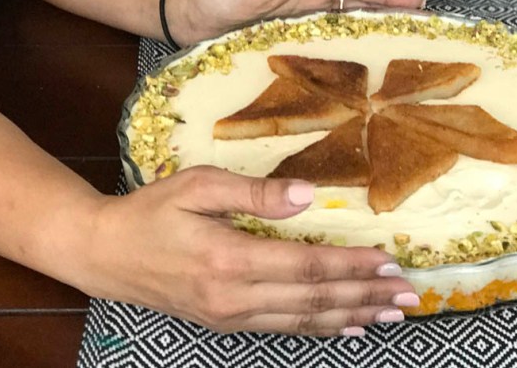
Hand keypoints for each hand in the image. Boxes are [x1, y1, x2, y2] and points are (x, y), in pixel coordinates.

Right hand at [86, 166, 419, 335]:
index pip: (306, 267)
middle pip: (314, 300)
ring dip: (352, 316)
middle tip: (410, 295)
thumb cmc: (153, 210)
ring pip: (304, 321)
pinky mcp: (225, 324)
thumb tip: (309, 196)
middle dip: (366, 296)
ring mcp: (231, 317)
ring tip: (391, 315)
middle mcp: (235, 297)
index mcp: (230, 258)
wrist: (106, 253)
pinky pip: (283, 329)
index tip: (391, 260)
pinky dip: (320, 329)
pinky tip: (346, 328)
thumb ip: (255, 193)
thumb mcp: (198, 185)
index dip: (352, 266)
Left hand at [174, 0, 423, 42]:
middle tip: (424, 27)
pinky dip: (346, 51)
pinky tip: (362, 65)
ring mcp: (299, 24)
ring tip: (404, 45)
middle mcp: (308, 2)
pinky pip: (325, 46)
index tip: (417, 3)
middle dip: (389, 12)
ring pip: (345, 26)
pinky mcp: (288, 44)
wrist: (189, 19)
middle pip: (356, 7)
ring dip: (373, 32)